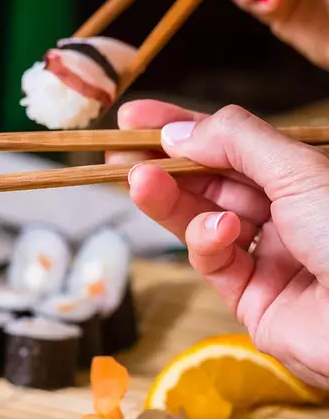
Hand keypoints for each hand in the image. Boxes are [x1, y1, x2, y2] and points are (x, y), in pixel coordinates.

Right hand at [111, 100, 328, 388]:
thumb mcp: (297, 169)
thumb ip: (234, 141)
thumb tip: (178, 130)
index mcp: (301, 176)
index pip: (231, 143)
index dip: (183, 127)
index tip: (134, 119)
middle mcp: (285, 214)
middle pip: (208, 181)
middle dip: (163, 165)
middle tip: (118, 155)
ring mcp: (267, 256)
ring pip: (201, 219)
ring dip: (168, 199)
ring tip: (139, 181)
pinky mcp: (251, 299)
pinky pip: (213, 262)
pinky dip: (206, 242)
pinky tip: (217, 231)